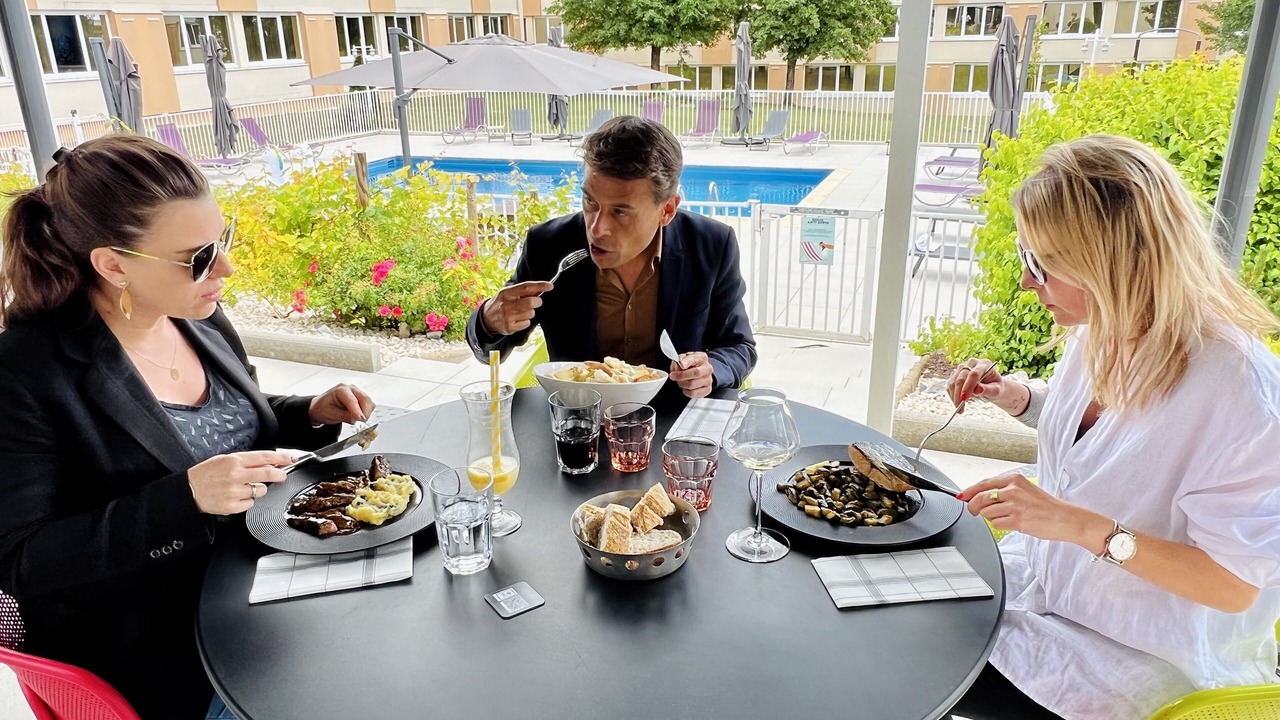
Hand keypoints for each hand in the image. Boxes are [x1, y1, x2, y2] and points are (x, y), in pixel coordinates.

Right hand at [187, 450, 294, 515]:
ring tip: (243, 488)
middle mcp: (235, 475)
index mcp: (234, 461)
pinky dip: (247, 501)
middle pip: (268, 474)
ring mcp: (234, 491)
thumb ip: (247, 461)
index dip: (281, 458)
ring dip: (258, 490)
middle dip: (279, 475)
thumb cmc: (206, 474)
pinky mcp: (232, 506)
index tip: (291, 458)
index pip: (264, 457)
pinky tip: (236, 497)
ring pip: (261, 491)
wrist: (188, 490)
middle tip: (281, 475)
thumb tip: (268, 464)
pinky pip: (251, 503)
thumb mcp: (225, 460)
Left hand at [309, 384, 374, 425]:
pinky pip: (369, 405)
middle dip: (364, 412)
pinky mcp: (361, 398)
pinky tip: (358, 416)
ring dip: (366, 413)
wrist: (320, 407)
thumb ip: (344, 416)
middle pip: (364, 399)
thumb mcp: (330, 414)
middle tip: (360, 423)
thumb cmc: (322, 408)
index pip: (352, 400)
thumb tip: (356, 419)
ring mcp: (357, 392)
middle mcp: (350, 389)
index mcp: (340, 390)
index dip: (357, 411)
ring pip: (369, 402)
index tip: (361, 419)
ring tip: (357, 420)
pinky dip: (367, 412)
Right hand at [481, 281, 553, 335]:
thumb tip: (540, 288)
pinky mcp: (510, 327)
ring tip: (522, 311)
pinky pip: (527, 323)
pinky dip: (526, 321)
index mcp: (506, 293)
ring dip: (531, 312)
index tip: (549, 286)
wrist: (486, 319)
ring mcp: (508, 317)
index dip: (539, 286)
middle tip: (536, 301)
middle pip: (530, 302)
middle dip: (537, 301)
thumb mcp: (508, 293)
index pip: (525, 287)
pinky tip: (518, 319)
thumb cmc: (500, 303)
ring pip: (530, 313)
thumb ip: (523, 291)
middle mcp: (506, 305)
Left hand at [669, 352, 713, 398]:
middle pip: (695, 373)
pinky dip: (686, 391)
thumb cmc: (690, 364)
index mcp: (702, 358)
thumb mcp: (684, 357)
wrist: (697, 371)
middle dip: (681, 375)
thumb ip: (679, 360)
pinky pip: (693, 393)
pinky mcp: (707, 390)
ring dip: (682, 384)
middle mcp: (707, 369)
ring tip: (680, 381)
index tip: (680, 365)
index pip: (694, 359)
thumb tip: (677, 366)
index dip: (687, 362)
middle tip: (673, 375)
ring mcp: (708, 380)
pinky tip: (685, 387)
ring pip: (692, 385)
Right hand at [947, 358, 1026, 415]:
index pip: (974, 374)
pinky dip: (952, 396)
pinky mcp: (955, 374)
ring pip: (953, 382)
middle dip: (959, 394)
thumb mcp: (996, 390)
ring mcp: (962, 368)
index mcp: (984, 364)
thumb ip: (989, 390)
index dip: (968, 386)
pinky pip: (950, 386)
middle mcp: (971, 363)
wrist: (991, 386)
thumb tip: (978, 390)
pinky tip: (958, 403)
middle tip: (960, 408)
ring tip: (960, 409)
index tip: (964, 399)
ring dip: (954, 397)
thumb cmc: (995, 387)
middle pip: (961, 377)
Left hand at [959, 472, 1109, 549]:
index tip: (962, 496)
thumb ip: (1004, 491)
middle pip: (979, 498)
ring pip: (986, 513)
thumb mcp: (1024, 490)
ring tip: (1006, 518)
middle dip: (973, 507)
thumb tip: (979, 496)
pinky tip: (1012, 524)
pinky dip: (1000, 526)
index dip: (969, 491)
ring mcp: (1015, 504)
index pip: (983, 484)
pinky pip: (996, 524)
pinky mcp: (1017, 519)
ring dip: (991, 518)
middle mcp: (1013, 490)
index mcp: (1014, 479)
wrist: (1065, 518)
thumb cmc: (1045, 506)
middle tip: (975, 512)